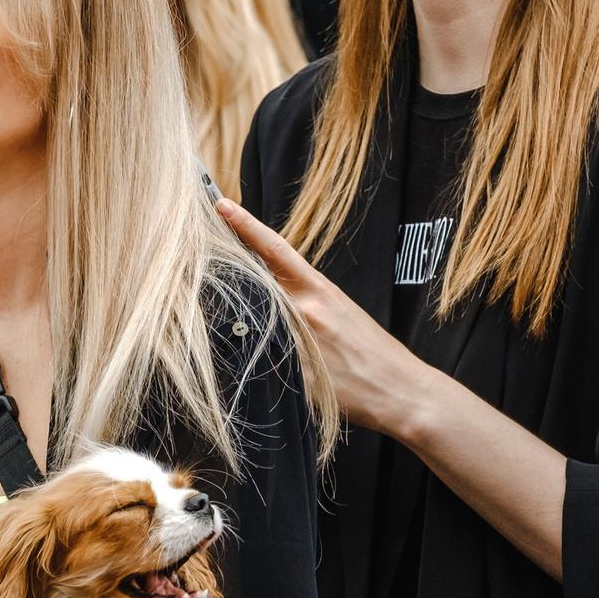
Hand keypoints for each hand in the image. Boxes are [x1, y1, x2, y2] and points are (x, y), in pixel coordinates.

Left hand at [217, 196, 430, 439]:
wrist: (403, 392)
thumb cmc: (373, 352)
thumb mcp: (341, 312)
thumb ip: (303, 300)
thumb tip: (266, 293)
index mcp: (320, 291)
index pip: (275, 250)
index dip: (246, 226)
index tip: (221, 205)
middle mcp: (307, 311)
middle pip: (251, 286)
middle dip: (226, 279)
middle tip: (195, 262)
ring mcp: (299, 344)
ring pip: (248, 325)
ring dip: (233, 325)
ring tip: (211, 322)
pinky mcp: (295, 377)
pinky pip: (258, 364)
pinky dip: (247, 362)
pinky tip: (235, 364)